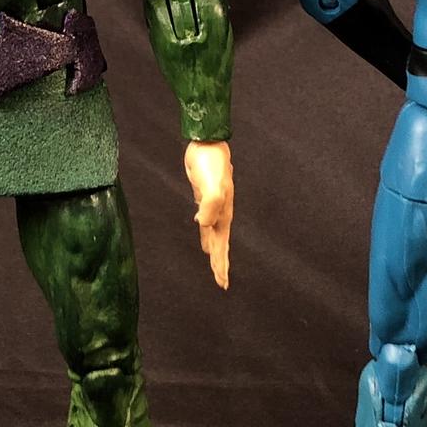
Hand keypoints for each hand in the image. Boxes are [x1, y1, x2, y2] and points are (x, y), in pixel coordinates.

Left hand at [184, 140, 232, 289]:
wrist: (207, 144)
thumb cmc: (211, 163)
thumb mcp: (212, 185)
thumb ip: (210, 205)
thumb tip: (202, 224)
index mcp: (224, 215)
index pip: (223, 246)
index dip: (222, 265)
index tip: (223, 283)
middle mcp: (220, 213)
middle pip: (221, 245)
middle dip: (221, 264)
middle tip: (222, 283)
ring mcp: (212, 205)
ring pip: (214, 234)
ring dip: (215, 250)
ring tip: (215, 265)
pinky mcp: (203, 197)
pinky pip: (205, 220)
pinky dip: (205, 232)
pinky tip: (203, 232)